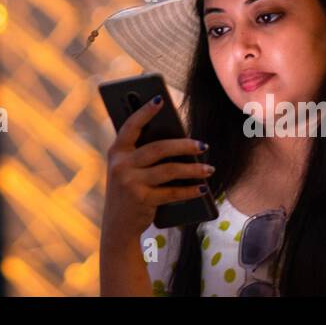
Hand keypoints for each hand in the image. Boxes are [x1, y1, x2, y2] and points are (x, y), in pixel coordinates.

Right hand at [102, 96, 213, 241]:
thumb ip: (142, 153)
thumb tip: (177, 138)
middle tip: (203, 145)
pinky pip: (171, 192)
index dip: (144, 112)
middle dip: (183, 145)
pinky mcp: (141, 200)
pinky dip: (189, 190)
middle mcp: (120, 165)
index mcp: (116, 151)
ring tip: (209, 168)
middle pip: (157, 148)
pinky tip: (203, 188)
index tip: (160, 99)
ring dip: (192, 169)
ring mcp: (130, 183)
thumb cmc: (128, 189)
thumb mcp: (128, 168)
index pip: (131, 126)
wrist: (117, 225)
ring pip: (168, 170)